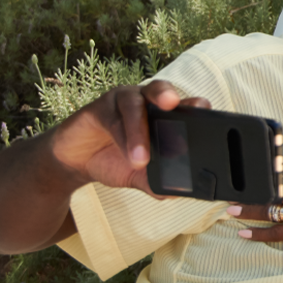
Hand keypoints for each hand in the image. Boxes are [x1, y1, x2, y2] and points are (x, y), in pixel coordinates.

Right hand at [48, 80, 210, 195]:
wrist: (76, 162)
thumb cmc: (115, 161)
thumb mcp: (140, 176)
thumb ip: (158, 182)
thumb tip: (179, 193)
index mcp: (163, 114)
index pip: (182, 104)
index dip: (195, 106)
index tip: (206, 111)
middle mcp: (144, 101)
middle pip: (159, 89)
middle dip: (168, 95)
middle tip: (174, 105)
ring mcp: (121, 101)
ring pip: (134, 105)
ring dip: (140, 132)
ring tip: (142, 160)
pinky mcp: (98, 108)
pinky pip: (112, 118)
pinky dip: (122, 138)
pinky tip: (128, 157)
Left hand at [229, 141, 282, 243]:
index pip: (277, 174)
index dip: (259, 174)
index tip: (244, 174)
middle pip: (267, 194)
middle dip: (247, 194)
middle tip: (228, 195)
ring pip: (268, 213)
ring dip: (248, 212)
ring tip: (231, 212)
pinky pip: (277, 233)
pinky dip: (259, 234)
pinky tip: (245, 234)